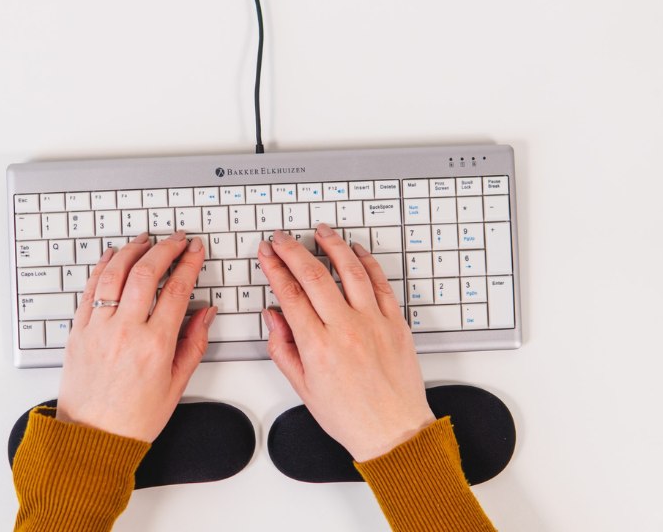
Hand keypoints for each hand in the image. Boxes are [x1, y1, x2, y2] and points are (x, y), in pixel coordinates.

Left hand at [56, 230, 216, 441]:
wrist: (91, 437)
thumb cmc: (134, 418)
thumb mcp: (176, 384)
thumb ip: (194, 343)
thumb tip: (205, 312)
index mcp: (155, 345)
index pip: (177, 290)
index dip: (189, 263)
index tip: (195, 250)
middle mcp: (125, 331)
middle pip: (146, 272)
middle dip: (165, 248)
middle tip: (176, 239)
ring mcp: (98, 329)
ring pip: (114, 272)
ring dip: (132, 250)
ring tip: (146, 240)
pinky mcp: (78, 331)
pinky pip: (90, 288)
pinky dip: (102, 266)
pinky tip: (113, 256)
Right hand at [258, 225, 434, 461]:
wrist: (393, 431)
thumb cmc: (350, 416)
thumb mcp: (303, 387)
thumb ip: (283, 348)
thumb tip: (273, 315)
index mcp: (318, 346)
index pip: (290, 294)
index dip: (274, 268)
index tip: (267, 254)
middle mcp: (346, 329)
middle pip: (314, 276)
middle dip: (293, 250)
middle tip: (282, 237)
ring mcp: (373, 323)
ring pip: (350, 271)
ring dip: (333, 246)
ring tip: (321, 231)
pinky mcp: (395, 322)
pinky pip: (380, 283)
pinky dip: (367, 262)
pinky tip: (356, 251)